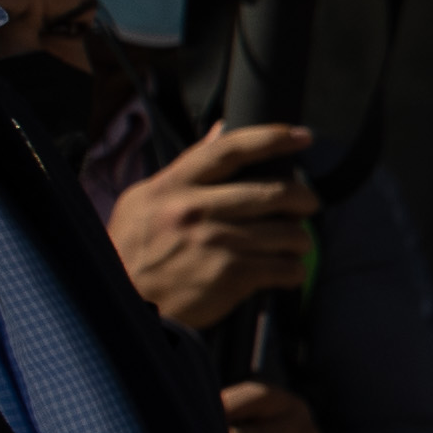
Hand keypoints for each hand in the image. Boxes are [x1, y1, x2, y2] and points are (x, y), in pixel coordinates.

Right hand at [104, 121, 316, 328]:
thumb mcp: (145, 201)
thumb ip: (186, 168)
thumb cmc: (135, 250)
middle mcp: (194, 209)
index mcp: (172, 186)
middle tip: (307, 204)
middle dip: (304, 198)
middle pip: (273, 192)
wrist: (125, 304)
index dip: (271, 138)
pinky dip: (293, 270)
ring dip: (298, 239)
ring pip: (287, 232)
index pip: (229, 150)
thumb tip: (223, 128)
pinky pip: (285, 268)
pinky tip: (285, 272)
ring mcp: (215, 242)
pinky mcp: (230, 275)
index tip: (301, 136)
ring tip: (291, 244)